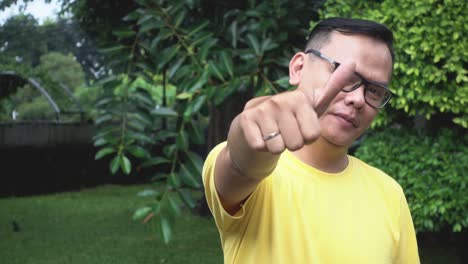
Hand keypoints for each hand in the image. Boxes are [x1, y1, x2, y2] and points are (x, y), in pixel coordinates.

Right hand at [230, 61, 355, 154]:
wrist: (253, 130)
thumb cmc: (288, 121)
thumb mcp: (311, 107)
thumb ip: (331, 88)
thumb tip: (353, 61)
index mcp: (299, 98)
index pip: (313, 135)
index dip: (307, 138)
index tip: (300, 128)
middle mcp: (279, 100)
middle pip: (297, 143)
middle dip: (291, 144)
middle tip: (284, 133)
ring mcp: (261, 109)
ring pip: (278, 147)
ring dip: (275, 147)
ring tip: (272, 135)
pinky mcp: (245, 120)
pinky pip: (261, 147)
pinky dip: (260, 148)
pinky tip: (259, 137)